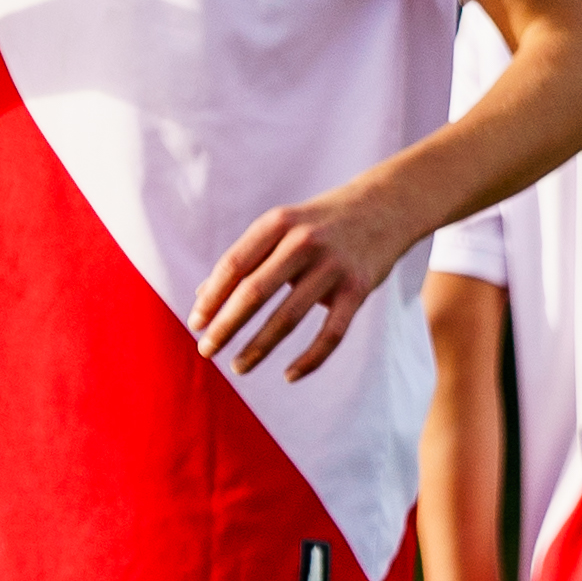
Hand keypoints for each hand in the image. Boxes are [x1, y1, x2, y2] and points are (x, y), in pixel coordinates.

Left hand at [194, 172, 423, 378]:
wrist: (386, 205)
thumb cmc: (320, 222)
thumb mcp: (281, 226)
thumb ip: (245, 258)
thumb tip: (200, 297)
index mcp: (277, 223)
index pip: (233, 265)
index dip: (211, 298)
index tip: (195, 325)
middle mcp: (303, 241)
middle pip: (254, 292)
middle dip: (225, 326)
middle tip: (206, 351)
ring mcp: (333, 265)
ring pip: (288, 317)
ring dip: (258, 347)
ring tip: (238, 366)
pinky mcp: (359, 288)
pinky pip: (331, 333)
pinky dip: (309, 359)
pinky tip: (288, 375)